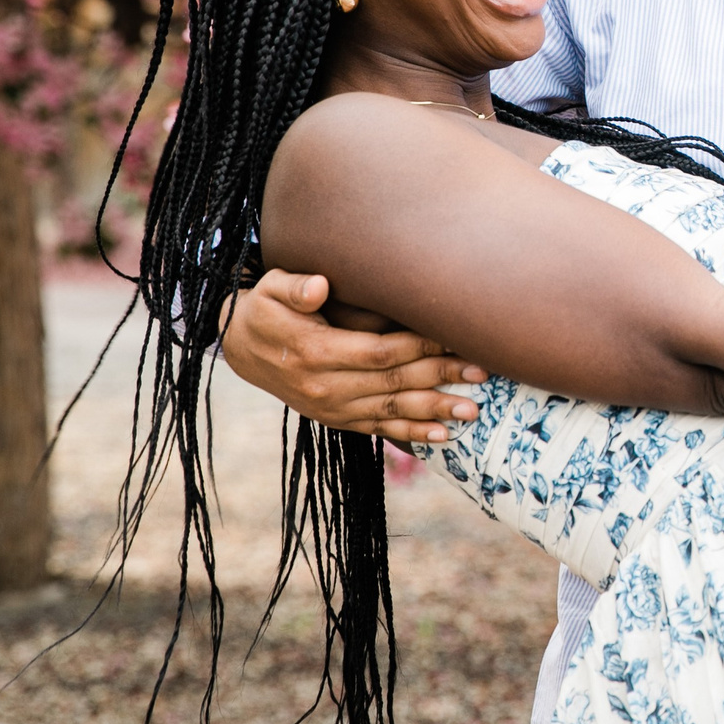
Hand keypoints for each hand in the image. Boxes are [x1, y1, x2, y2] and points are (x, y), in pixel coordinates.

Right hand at [216, 269, 481, 444]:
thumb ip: (294, 286)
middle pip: (393, 382)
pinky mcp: (336, 419)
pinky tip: (443, 437)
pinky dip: (411, 433)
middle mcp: (326, 387)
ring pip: (392, 410)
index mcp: (316, 352)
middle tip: (482, 372)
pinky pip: (379, 429)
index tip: (455, 338)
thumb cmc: (266, 309)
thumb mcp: (271, 289)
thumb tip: (318, 286)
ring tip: (473, 411)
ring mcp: (332, 408)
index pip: (379, 351)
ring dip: (434, 411)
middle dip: (440, 377)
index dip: (419, 347)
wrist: (241, 348)